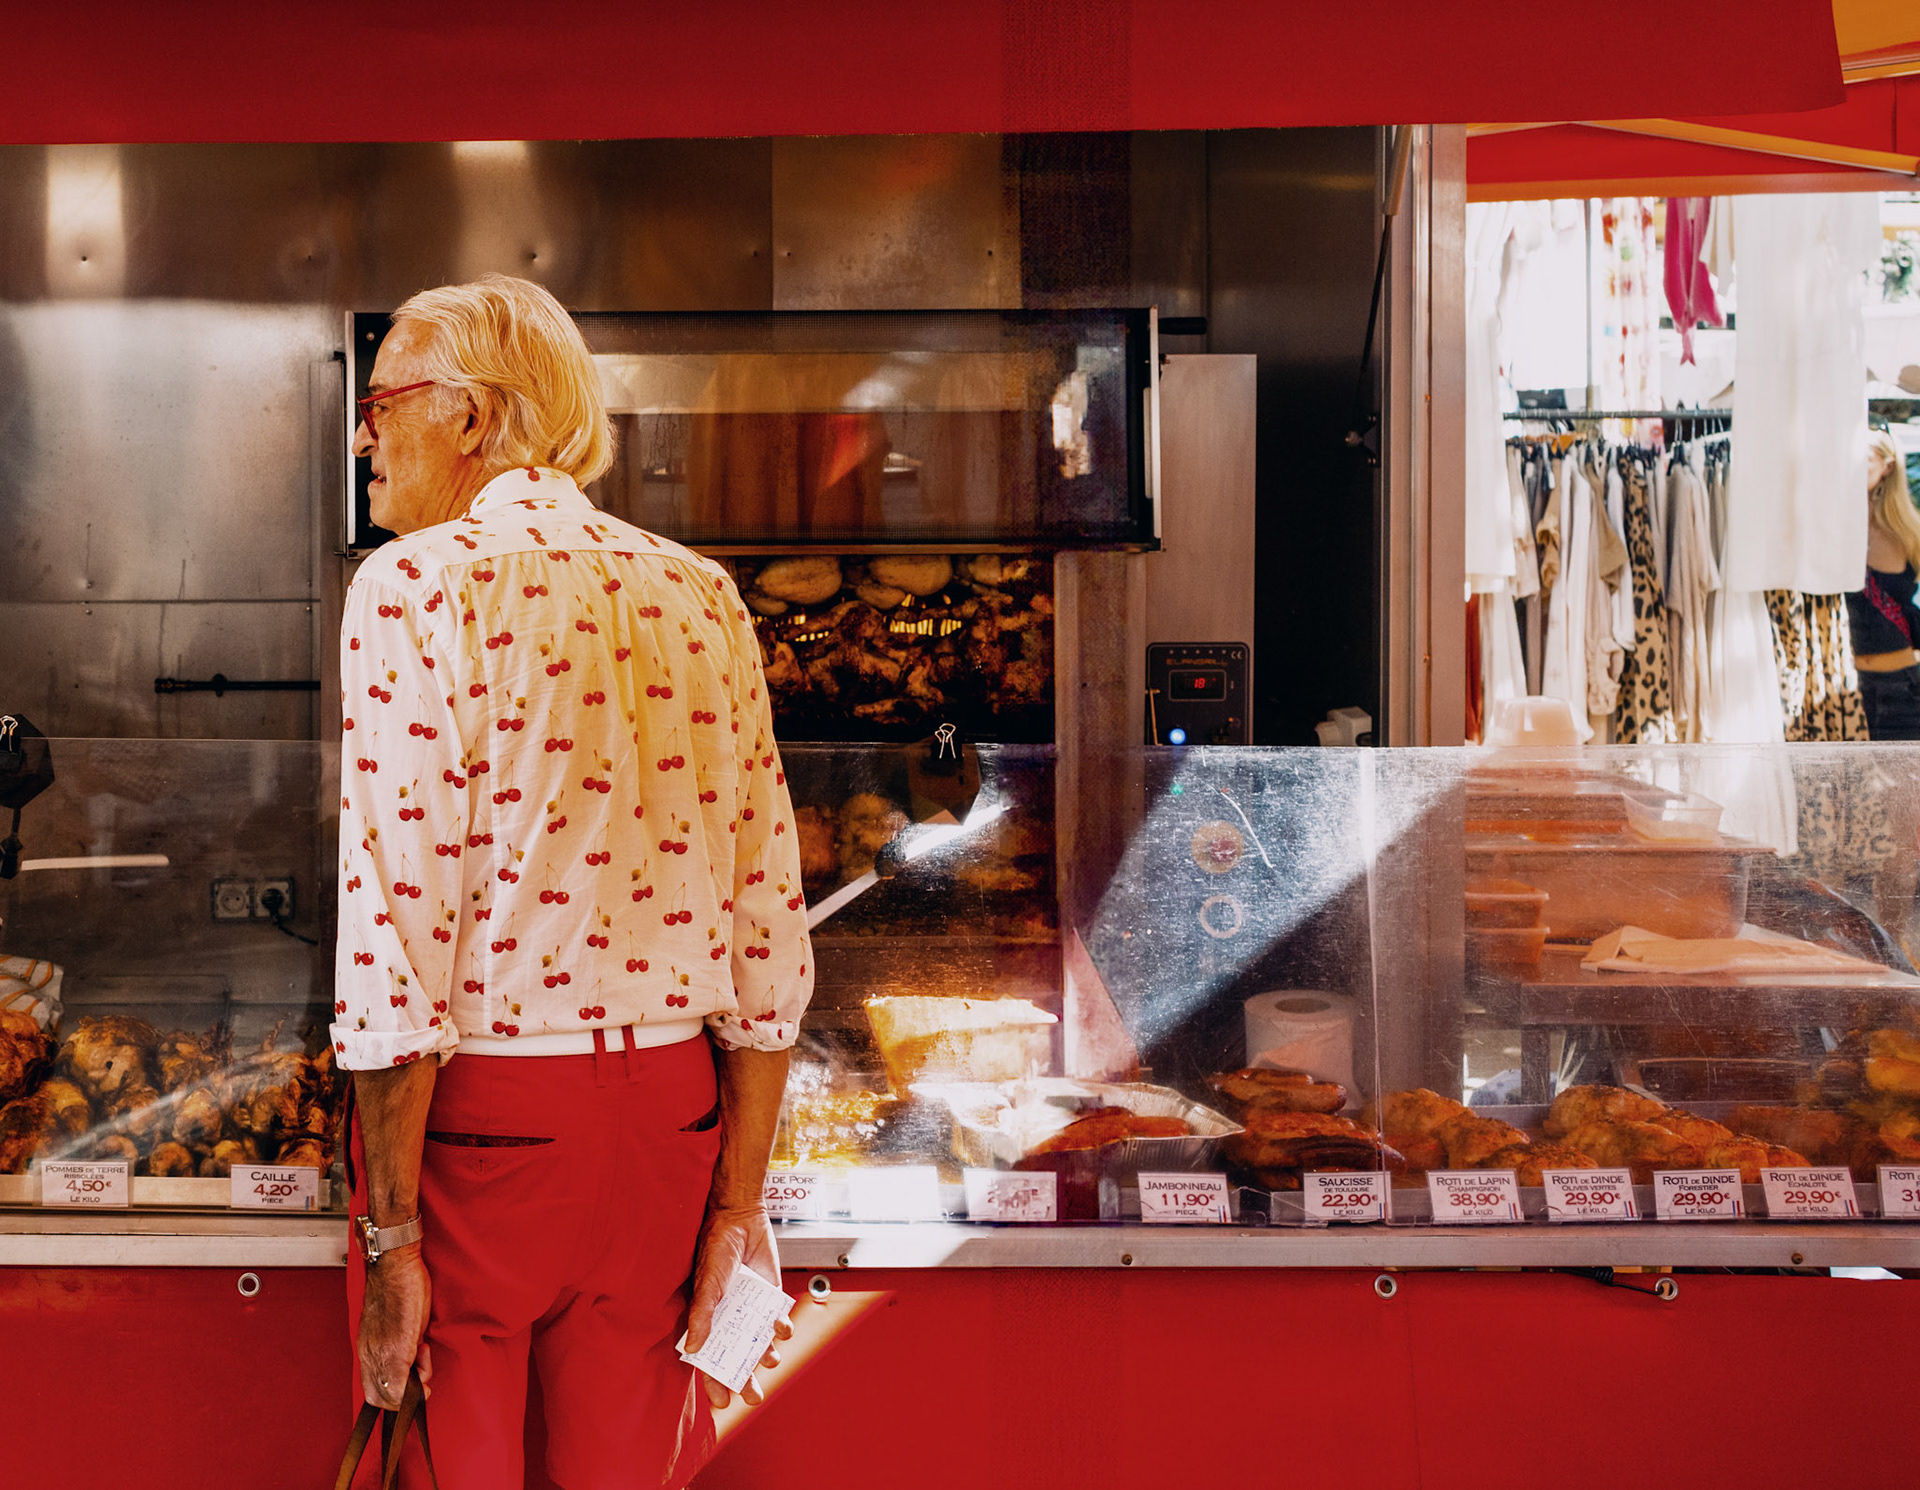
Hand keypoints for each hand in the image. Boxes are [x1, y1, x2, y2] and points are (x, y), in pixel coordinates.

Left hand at [358, 1243, 432, 1409]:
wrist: (393, 1264)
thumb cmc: (395, 1288)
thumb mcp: (389, 1323)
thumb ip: (395, 1344)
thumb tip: (410, 1360)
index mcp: (366, 1350)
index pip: (372, 1392)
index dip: (394, 1396)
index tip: (412, 1382)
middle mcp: (369, 1356)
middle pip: (379, 1400)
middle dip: (404, 1397)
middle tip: (420, 1375)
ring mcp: (381, 1354)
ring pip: (391, 1396)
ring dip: (414, 1384)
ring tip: (423, 1354)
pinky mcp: (398, 1348)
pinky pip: (403, 1384)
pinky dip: (419, 1379)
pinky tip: (425, 1353)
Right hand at [684, 1203, 791, 1409]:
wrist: (741, 1217)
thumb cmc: (716, 1247)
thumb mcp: (708, 1283)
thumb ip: (702, 1315)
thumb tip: (694, 1349)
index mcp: (707, 1318)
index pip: (708, 1358)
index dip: (713, 1381)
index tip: (722, 1402)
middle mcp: (728, 1317)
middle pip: (736, 1358)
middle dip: (744, 1379)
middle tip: (753, 1398)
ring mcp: (750, 1308)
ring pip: (759, 1343)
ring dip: (765, 1356)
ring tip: (769, 1361)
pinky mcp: (770, 1296)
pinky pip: (776, 1320)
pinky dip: (781, 1328)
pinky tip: (781, 1328)